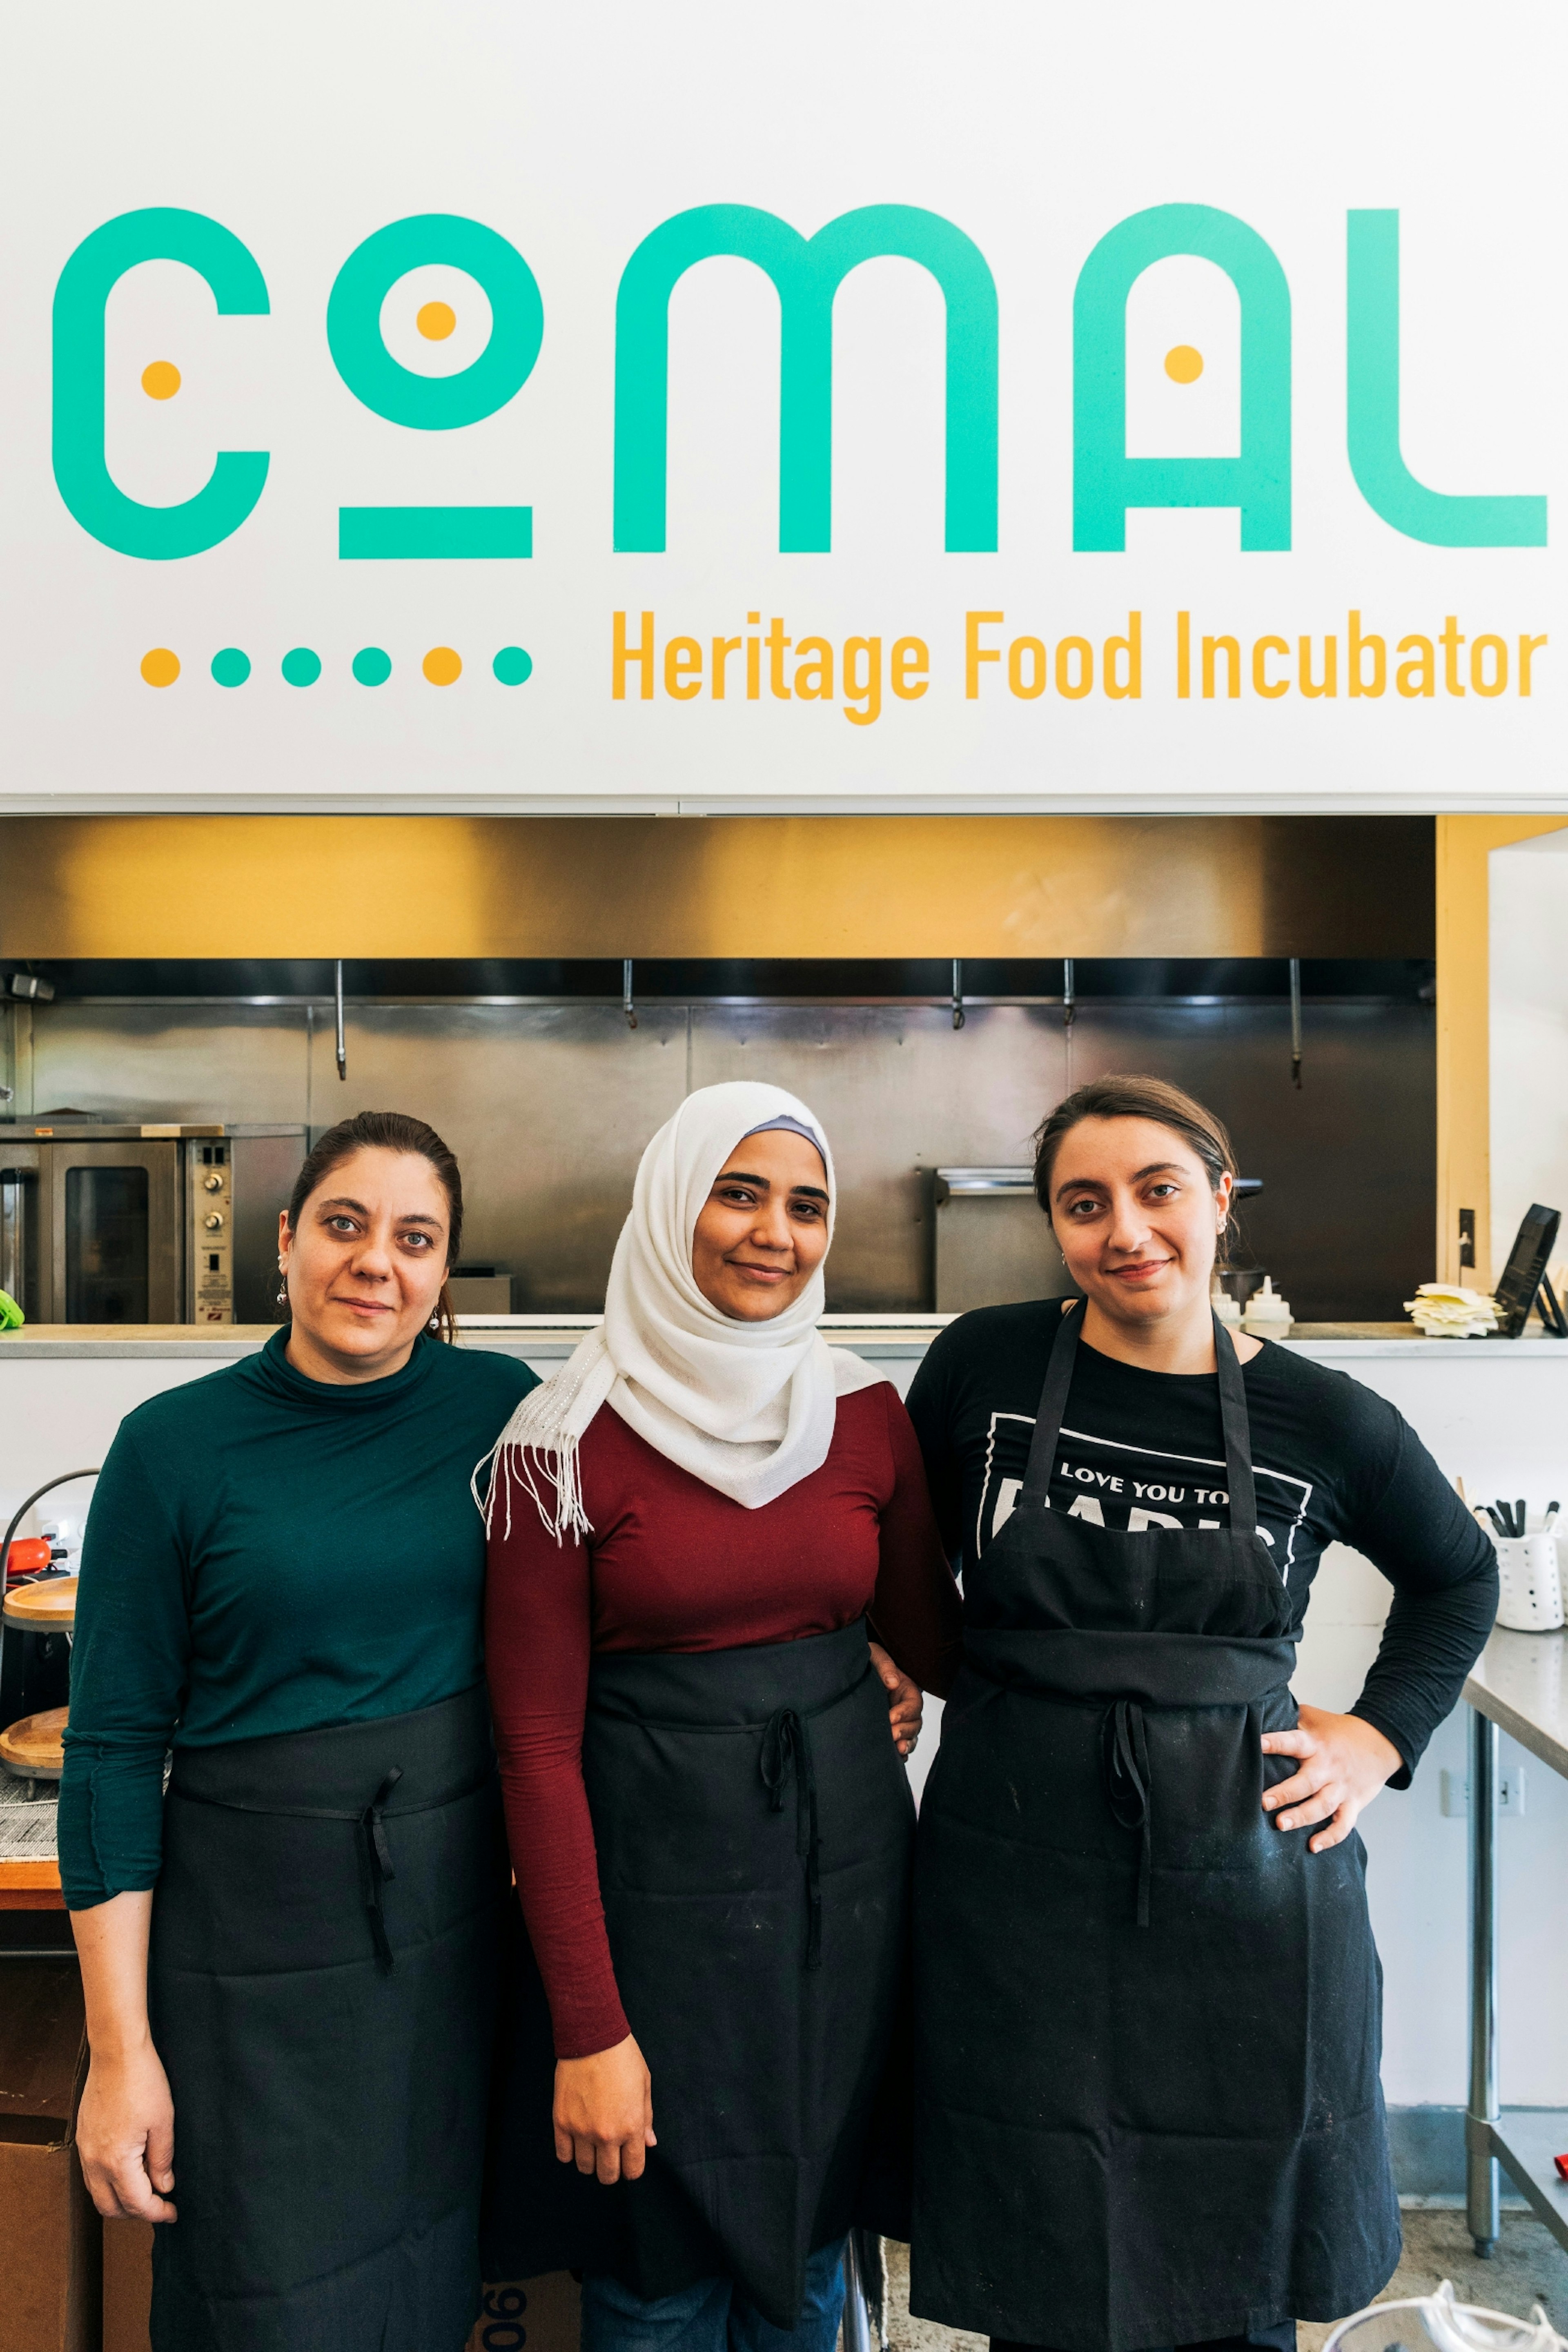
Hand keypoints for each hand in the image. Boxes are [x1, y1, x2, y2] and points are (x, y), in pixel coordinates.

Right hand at [75, 2041, 176, 2221]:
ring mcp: (84, 2149)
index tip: (173, 2212)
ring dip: (120, 2200)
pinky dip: (108, 2183)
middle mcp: (93, 2161)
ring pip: (97, 2193)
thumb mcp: (163, 2122)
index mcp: (116, 2160)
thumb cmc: (143, 2082)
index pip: (136, 2203)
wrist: (116, 2052)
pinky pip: (91, 2174)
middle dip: (136, 2213)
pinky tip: (128, 2171)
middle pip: (110, 2207)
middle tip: (160, 2205)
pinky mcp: (82, 2137)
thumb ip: (162, 2160)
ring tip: (146, 2191)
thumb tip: (164, 2187)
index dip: (157, 2212)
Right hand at [553, 2034, 655, 2183]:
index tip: (628, 2159)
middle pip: (607, 2175)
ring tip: (592, 2144)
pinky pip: (563, 2154)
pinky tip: (576, 2139)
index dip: (631, 2167)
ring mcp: (581, 2130)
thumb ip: (646, 2119)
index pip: (633, 2169)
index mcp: (631, 2127)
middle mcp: (606, 2134)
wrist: (593, 2037)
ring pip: (584, 2167)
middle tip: (610, 2154)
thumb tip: (649, 2143)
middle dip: (611, 2169)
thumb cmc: (623, 2058)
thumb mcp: (644, 2086)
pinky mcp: (561, 2121)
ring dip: (590, 2160)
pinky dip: (570, 2151)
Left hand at [869, 1640, 922, 1758]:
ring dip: (906, 1744)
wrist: (854, 1669)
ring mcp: (898, 1720)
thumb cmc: (867, 1660)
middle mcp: (904, 1707)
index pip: (913, 1703)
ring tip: (899, 1750)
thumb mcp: (875, 1655)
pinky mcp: (888, 1730)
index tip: (891, 1717)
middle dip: (905, 1731)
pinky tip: (895, 1758)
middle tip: (892, 1735)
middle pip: (915, 1722)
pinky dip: (900, 1752)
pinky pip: (899, 1743)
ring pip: (910, 1736)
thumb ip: (884, 1666)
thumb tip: (892, 1682)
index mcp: (906, 1689)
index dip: (905, 1712)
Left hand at [1260, 1706, 1402, 1853]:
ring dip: (1302, 1817)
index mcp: (1315, 1744)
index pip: (1293, 1742)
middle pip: (1306, 1782)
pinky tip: (1313, 1846)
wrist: (1380, 1741)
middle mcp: (1328, 1767)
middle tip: (1263, 1802)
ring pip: (1322, 1806)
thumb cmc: (1338, 1730)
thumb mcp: (1314, 1718)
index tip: (1257, 1744)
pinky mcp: (1353, 1803)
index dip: (1276, 1742)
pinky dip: (1330, 1838)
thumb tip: (1257, 1711)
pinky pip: (1343, 1825)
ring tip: (1281, 1824)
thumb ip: (1289, 1718)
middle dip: (1285, 1793)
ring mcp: (1341, 1787)